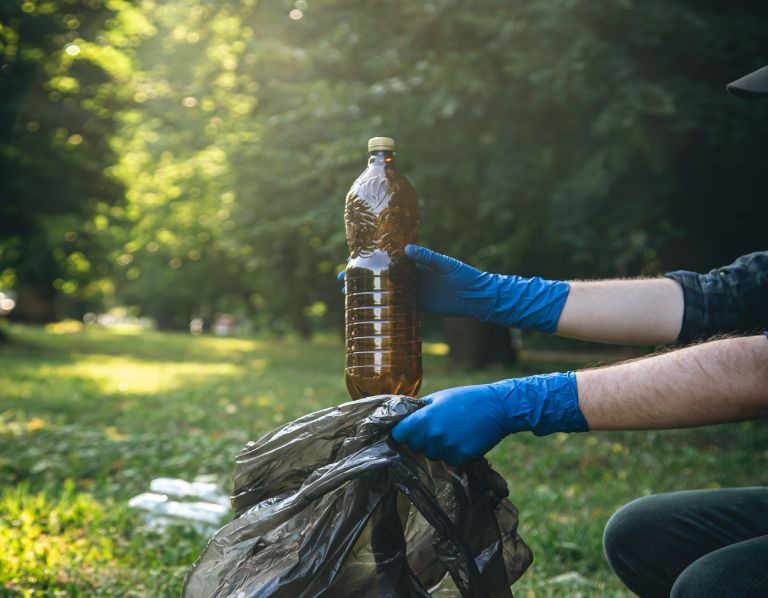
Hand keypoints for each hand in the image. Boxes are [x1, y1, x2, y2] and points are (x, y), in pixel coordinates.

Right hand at [338, 245, 569, 331]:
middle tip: (339, 283)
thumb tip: (407, 249)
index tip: (350, 260)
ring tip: (347, 298)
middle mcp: (411, 277)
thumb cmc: (465, 275)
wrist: (479, 297)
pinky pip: (398, 310)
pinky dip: (384, 312)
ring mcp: (413, 293)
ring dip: (368, 296)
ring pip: (385, 294)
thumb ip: (428, 257)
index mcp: (415, 262)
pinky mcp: (419, 308)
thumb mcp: (446, 264)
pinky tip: (370, 315)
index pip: (386, 259)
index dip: (369, 259)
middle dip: (360, 279)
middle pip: (380, 277)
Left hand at [391, 372, 586, 465]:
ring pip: (433, 455)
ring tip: (453, 431)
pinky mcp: (461, 457)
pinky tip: (463, 439)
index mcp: (424, 418)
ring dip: (439, 447)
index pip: (399, 433)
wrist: (498, 407)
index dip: (401, 432)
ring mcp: (447, 448)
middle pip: (415, 446)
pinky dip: (454, 453)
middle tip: (438, 426)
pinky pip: (449, 460)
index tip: (405, 431)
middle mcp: (433, 435)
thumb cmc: (467, 399)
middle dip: (422, 439)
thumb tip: (402, 417)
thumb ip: (419, 409)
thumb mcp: (439, 397)